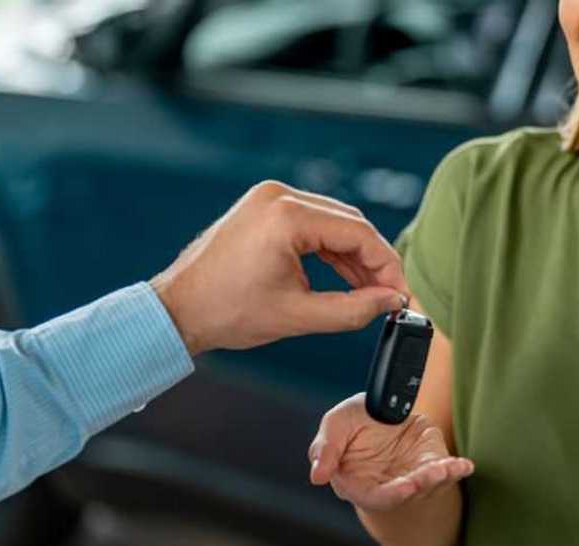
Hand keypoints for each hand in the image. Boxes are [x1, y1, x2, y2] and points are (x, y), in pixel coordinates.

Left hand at [150, 181, 407, 354]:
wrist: (178, 309)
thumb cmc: (226, 312)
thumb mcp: (299, 315)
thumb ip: (354, 309)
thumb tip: (391, 301)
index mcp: (286, 216)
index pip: (359, 233)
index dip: (387, 266)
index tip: (400, 294)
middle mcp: (278, 197)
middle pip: (349, 223)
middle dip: (373, 261)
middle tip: (389, 295)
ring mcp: (268, 199)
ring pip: (332, 223)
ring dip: (353, 257)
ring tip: (369, 293)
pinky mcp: (263, 208)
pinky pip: (311, 224)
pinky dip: (330, 250)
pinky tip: (344, 277)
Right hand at [308, 394, 473, 512]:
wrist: (382, 408)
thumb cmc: (355, 423)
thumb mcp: (335, 425)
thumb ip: (325, 449)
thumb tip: (317, 477)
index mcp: (359, 483)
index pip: (372, 498)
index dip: (389, 497)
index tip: (405, 489)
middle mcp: (388, 485)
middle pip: (405, 494)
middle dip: (420, 486)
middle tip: (432, 475)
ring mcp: (413, 477)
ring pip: (429, 484)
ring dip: (440, 478)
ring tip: (448, 468)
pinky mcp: (433, 463)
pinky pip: (447, 471)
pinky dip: (457, 469)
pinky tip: (465, 466)